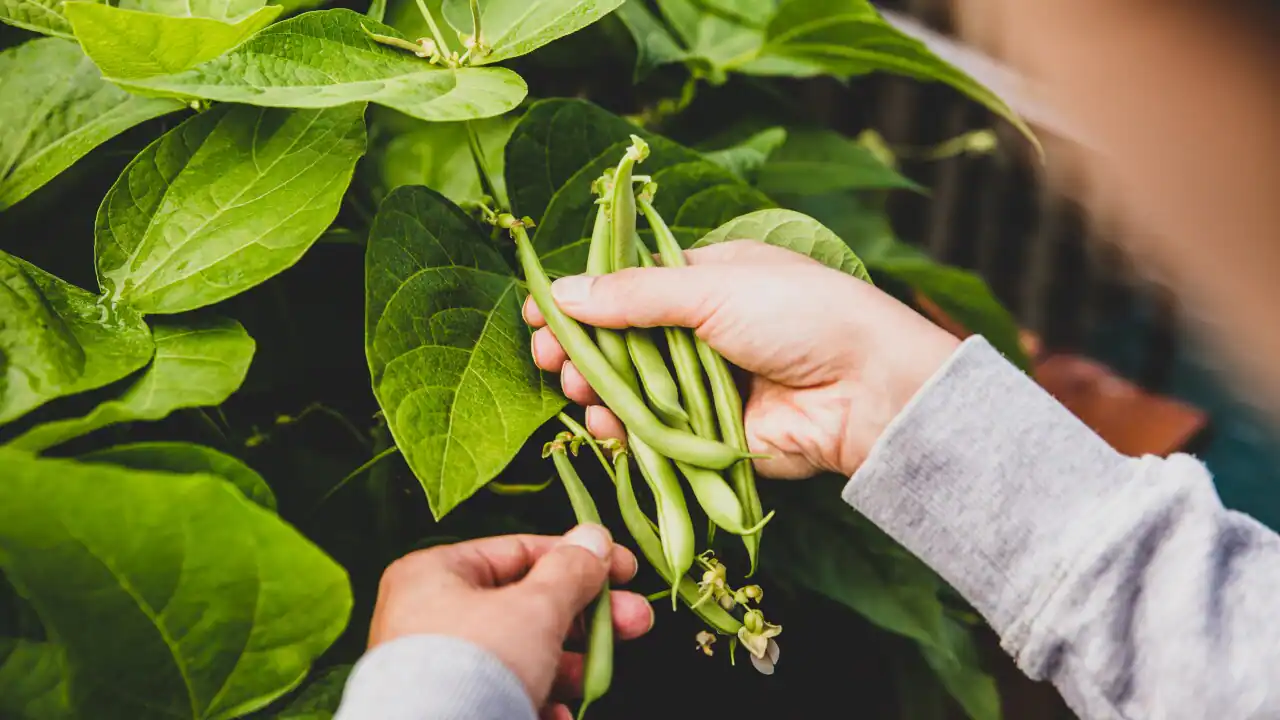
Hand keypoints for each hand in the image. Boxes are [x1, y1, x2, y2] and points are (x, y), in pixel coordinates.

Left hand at [368, 525, 652, 719]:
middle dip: (587, 617)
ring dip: (569, 665)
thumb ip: (572, 571)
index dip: (579, 557)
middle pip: (526, 604)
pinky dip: (537, 700)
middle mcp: (430, 616)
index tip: (626, 569)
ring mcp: (439, 666)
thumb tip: (595, 537)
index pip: (519, 551)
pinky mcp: (451, 705)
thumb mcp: (537, 606)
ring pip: (520, 654)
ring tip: (601, 676)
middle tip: (637, 621)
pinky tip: (558, 715)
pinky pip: (503, 693)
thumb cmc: (480, 663)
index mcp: (436, 574)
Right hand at [523, 241, 958, 477]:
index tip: (536, 313)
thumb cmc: (801, 315)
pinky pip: (654, 433)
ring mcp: (703, 384)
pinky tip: (602, 425)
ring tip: (574, 389)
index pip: (625, 287)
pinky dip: (624, 432)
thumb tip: (563, 291)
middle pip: (619, 342)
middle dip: (578, 349)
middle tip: (545, 357)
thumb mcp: (712, 289)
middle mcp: (699, 331)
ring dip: (594, 390)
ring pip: (630, 389)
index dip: (581, 300)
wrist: (868, 389)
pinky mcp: (709, 434)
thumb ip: (634, 296)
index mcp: (705, 281)